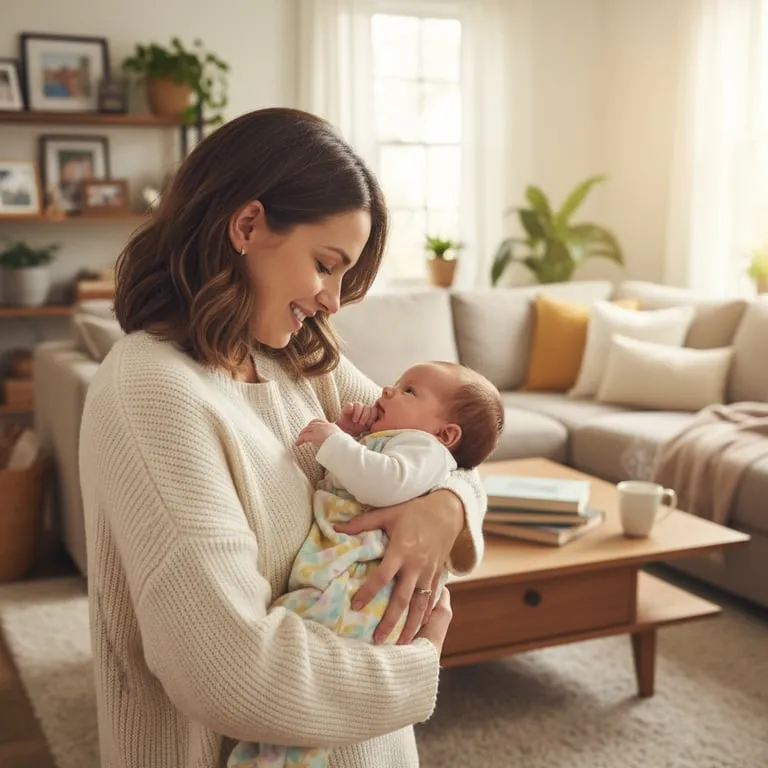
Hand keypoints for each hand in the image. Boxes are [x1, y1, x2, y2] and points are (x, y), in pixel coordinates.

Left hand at [295, 419, 340, 447]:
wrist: (342, 446)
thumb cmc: (344, 445)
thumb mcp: (342, 439)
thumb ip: (338, 440)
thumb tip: (338, 445)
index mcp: (331, 426)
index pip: (320, 421)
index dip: (314, 423)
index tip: (311, 426)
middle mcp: (324, 426)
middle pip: (312, 424)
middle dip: (307, 428)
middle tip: (303, 433)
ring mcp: (319, 430)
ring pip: (307, 430)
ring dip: (302, 434)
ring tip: (299, 438)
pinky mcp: (314, 436)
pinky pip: (304, 437)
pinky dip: (299, 440)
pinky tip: (297, 444)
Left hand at [334, 490, 463, 644]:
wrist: (449, 510)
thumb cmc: (415, 510)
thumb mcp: (389, 513)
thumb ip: (363, 523)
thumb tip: (336, 527)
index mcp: (401, 550)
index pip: (382, 576)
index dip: (368, 591)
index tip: (355, 606)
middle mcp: (416, 565)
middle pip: (402, 598)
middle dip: (390, 621)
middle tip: (378, 640)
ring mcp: (429, 572)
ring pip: (420, 605)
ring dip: (411, 626)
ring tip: (401, 645)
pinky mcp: (439, 574)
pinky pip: (432, 599)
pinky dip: (426, 615)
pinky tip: (419, 629)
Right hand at [336, 401, 381, 436]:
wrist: (348, 430)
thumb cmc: (359, 430)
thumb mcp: (367, 429)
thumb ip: (373, 425)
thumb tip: (377, 423)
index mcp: (370, 413)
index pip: (375, 410)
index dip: (372, 417)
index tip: (369, 424)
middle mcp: (364, 408)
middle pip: (367, 408)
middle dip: (365, 416)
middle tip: (362, 424)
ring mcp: (356, 407)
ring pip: (359, 405)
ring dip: (358, 414)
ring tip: (356, 421)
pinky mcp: (348, 407)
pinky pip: (350, 405)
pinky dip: (350, 409)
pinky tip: (351, 416)